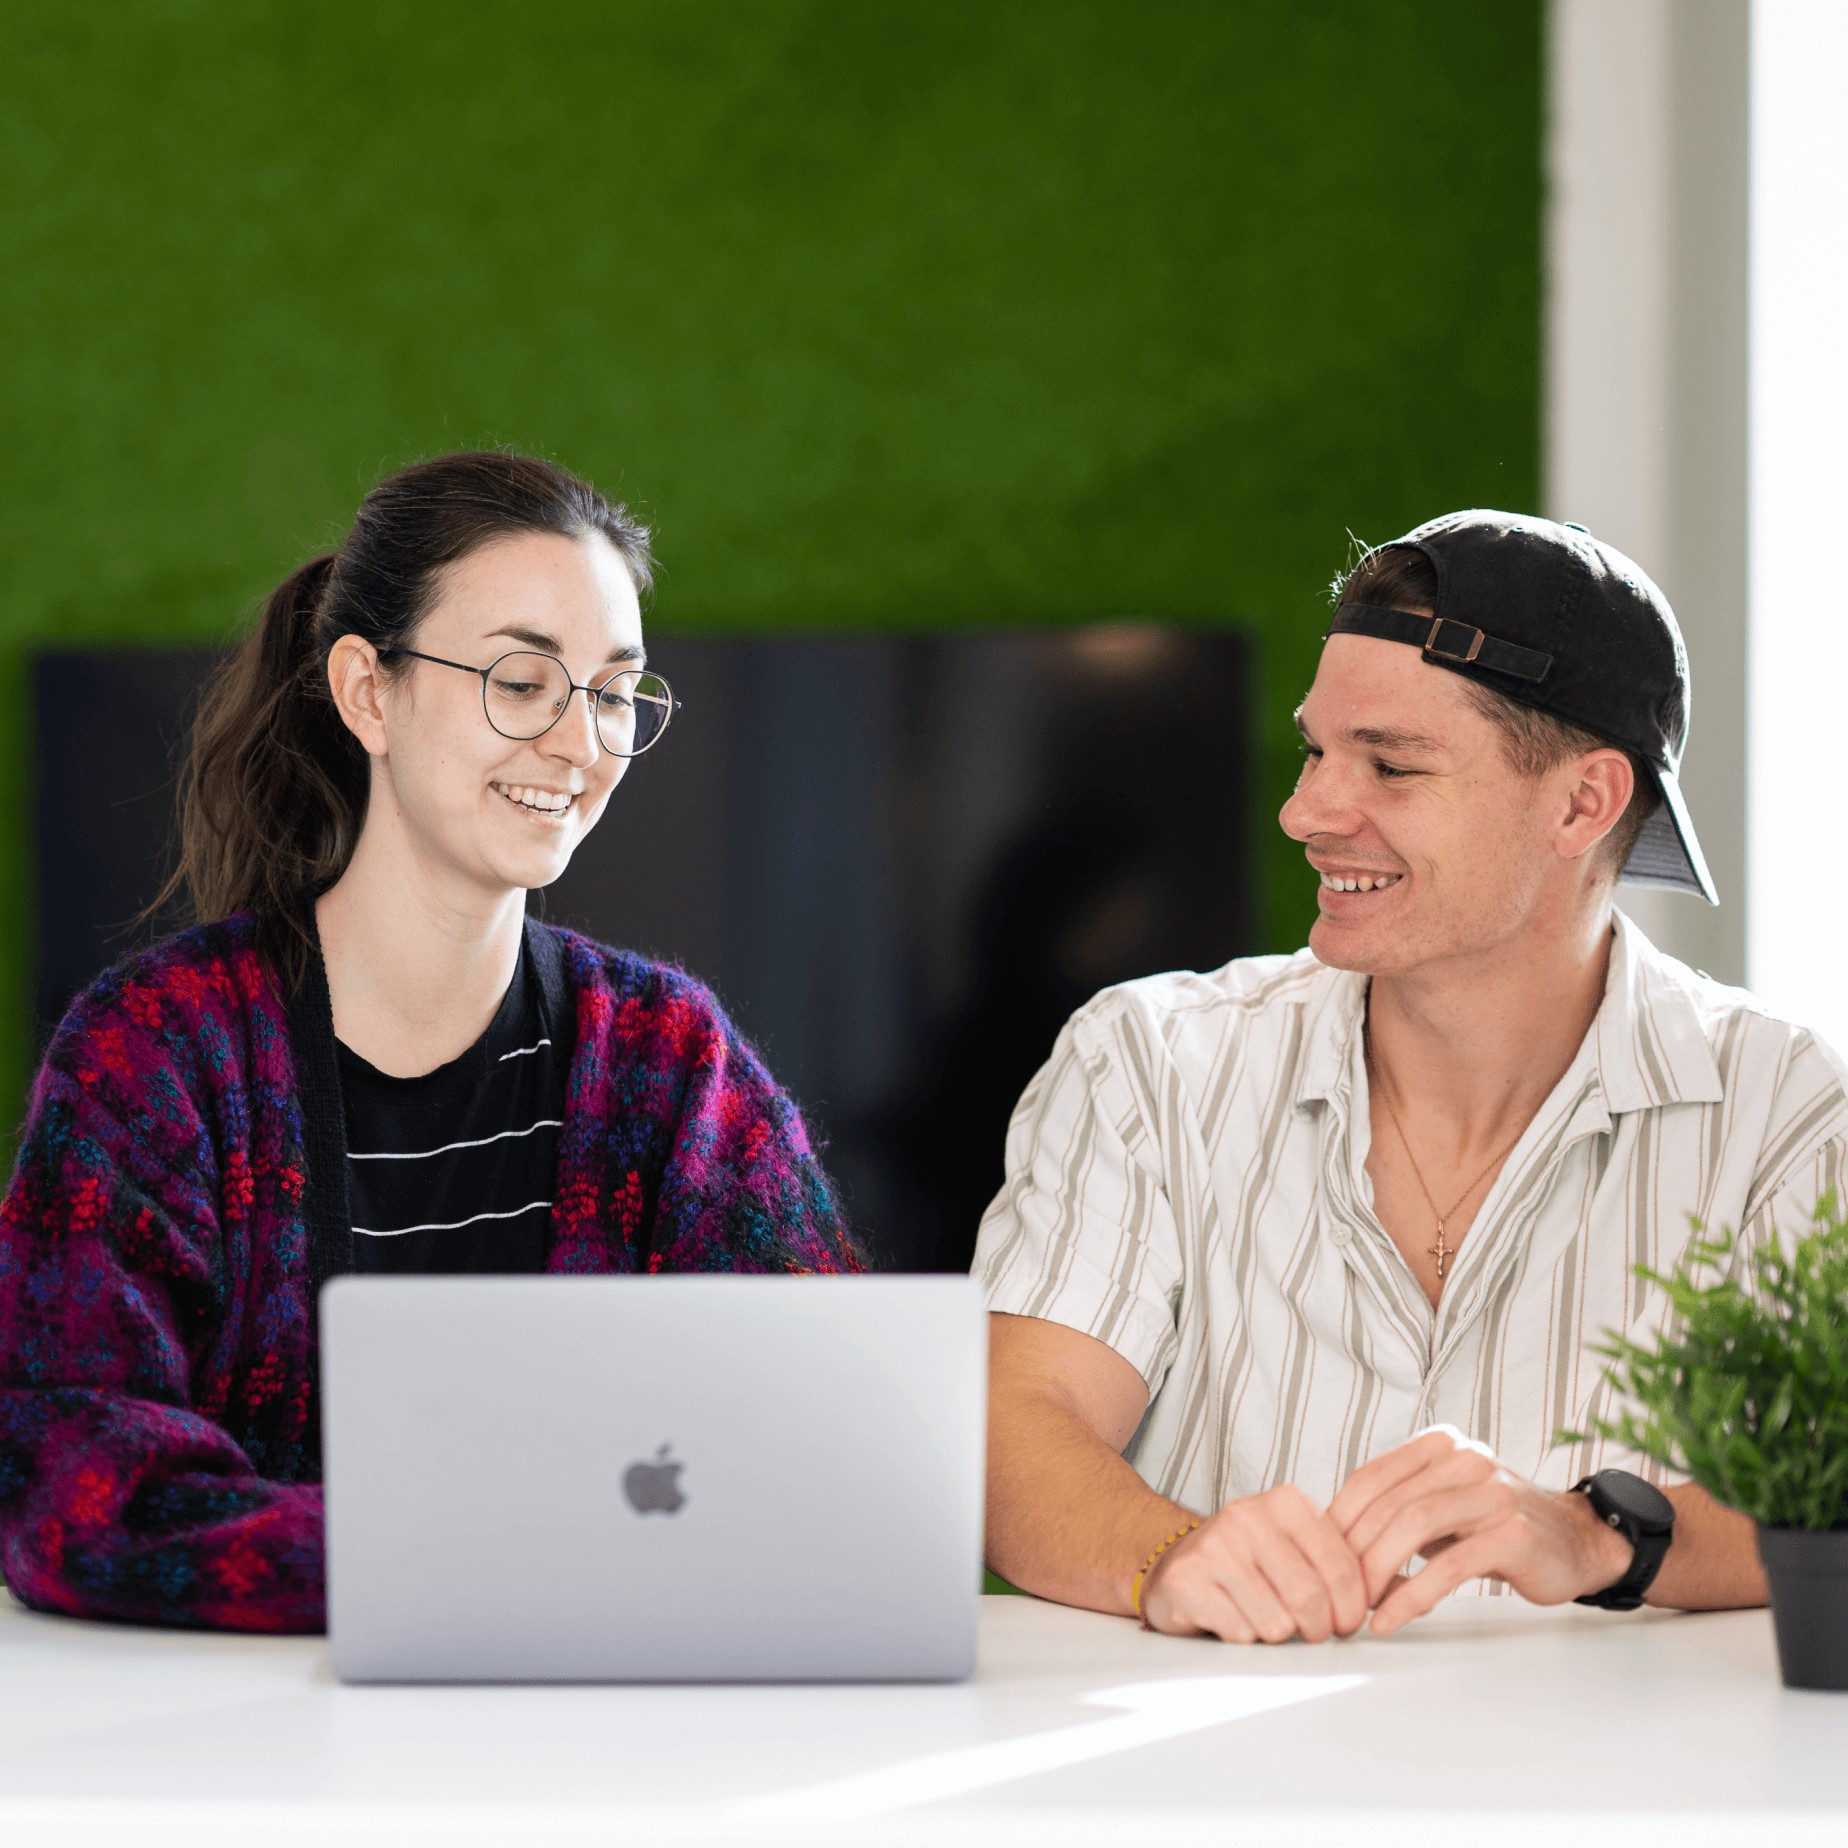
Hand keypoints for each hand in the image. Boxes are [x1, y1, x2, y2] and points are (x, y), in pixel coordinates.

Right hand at [1138, 1485, 1368, 1643]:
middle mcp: (1249, 1515)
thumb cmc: (1253, 1563)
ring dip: (1278, 1635)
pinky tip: (1233, 1616)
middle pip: (1311, 1599)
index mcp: (1286, 1502)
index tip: (1346, 1621)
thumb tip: (1423, 1592)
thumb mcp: (1303, 1551)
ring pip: (1277, 1622)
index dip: (1352, 1607)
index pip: (1343, 1567)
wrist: (1178, 1565)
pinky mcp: (1187, 1579)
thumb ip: (1358, 1570)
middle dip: (1318, 1629)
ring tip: (1265, 1616)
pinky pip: (1241, 1633)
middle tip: (1312, 1631)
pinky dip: (1244, 1638)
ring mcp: (1214, 1545)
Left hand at [1327, 1425, 1633, 1634]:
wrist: (1577, 1542)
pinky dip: (1411, 1596)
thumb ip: (1397, 1508)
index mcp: (1440, 1445)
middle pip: (1387, 1503)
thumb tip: (1331, 1543)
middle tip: (1334, 1592)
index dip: (1338, 1519)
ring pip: (1412, 1527)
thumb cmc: (1495, 1526)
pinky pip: (1447, 1567)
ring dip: (1375, 1572)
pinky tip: (1389, 1619)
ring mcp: (1492, 1493)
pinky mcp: (1512, 1534)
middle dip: (1353, 1552)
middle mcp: (1465, 1459)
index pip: (1371, 1476)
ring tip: (1356, 1607)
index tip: (1319, 1557)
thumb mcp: (1443, 1504)